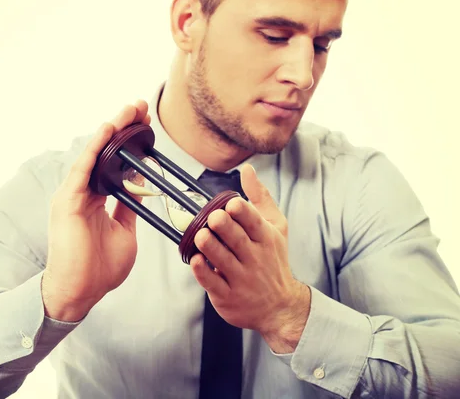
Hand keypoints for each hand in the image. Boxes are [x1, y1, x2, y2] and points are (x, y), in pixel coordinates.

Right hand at [42, 100, 150, 321]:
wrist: (81, 291)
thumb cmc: (100, 268)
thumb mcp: (125, 232)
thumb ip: (129, 209)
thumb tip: (141, 191)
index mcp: (96, 200)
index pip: (114, 164)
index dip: (130, 144)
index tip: (147, 126)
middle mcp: (83, 193)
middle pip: (105, 153)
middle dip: (124, 129)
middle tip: (141, 107)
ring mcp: (74, 195)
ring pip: (95, 154)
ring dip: (113, 130)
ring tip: (131, 110)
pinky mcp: (68, 200)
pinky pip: (83, 168)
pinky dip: (95, 147)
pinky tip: (109, 128)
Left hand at [190, 164, 310, 352]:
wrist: (279, 307)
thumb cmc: (273, 260)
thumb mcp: (276, 228)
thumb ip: (260, 198)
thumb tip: (247, 169)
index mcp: (265, 239)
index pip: (254, 223)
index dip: (242, 212)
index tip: (231, 203)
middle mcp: (255, 258)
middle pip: (237, 240)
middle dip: (225, 227)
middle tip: (213, 217)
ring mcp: (241, 279)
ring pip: (223, 261)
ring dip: (211, 247)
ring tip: (200, 236)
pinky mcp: (227, 296)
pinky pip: (214, 284)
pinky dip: (204, 273)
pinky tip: (195, 261)